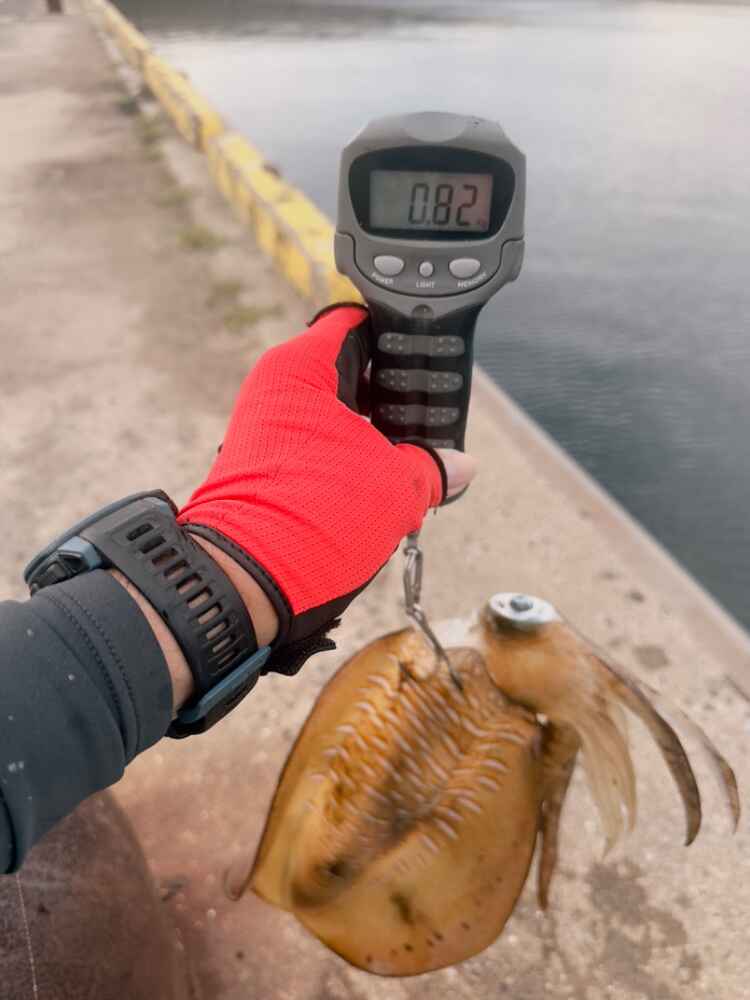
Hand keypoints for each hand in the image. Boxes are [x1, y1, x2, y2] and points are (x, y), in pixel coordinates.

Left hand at [178, 305, 476, 676]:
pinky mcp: (268, 466)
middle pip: (349, 373)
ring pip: (337, 416)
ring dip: (374, 436)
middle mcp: (277, 390)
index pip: (356, 321)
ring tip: (412, 458)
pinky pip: (321, 448)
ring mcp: (268, 429)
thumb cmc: (313, 517)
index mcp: (299, 368)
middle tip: (429, 415)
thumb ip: (433, 467)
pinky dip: (351, 460)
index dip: (397, 332)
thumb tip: (461, 466)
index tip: (428, 350)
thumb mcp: (395, 486)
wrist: (247, 582)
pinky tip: (382, 485)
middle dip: (391, 396)